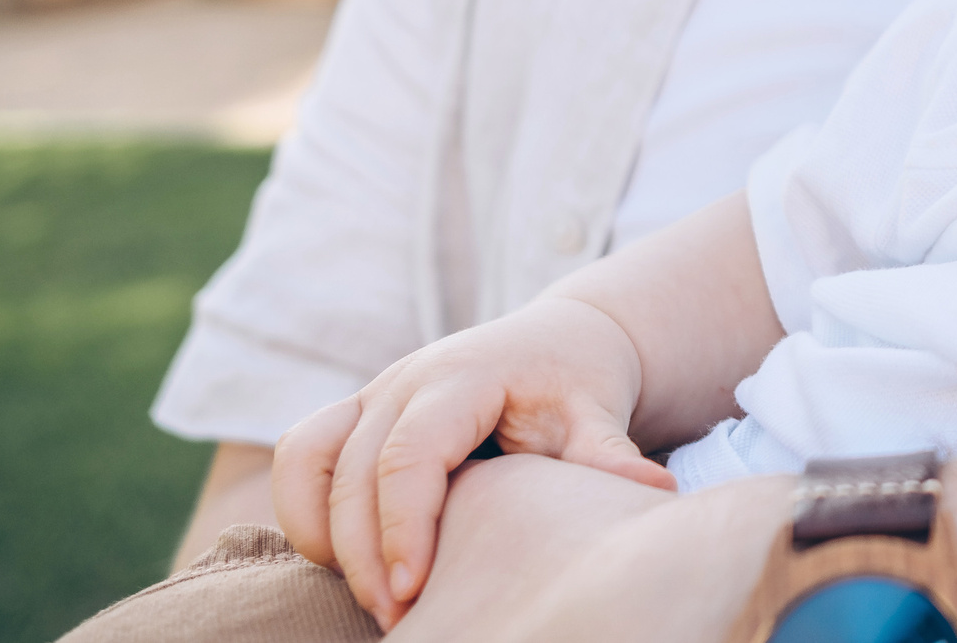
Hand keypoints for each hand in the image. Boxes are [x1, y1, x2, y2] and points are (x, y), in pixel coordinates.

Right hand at [274, 296, 677, 627]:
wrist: (561, 342)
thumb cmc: (580, 382)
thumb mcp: (599, 411)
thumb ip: (609, 454)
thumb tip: (654, 492)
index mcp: (463, 375)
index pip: (410, 453)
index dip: (403, 525)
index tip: (413, 591)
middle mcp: (405, 379)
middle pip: (354, 472)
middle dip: (365, 555)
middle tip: (402, 621)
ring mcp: (373, 392)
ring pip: (309, 462)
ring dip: (324, 535)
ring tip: (374, 594)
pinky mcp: (354, 414)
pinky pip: (302, 459)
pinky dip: (306, 513)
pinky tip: (348, 564)